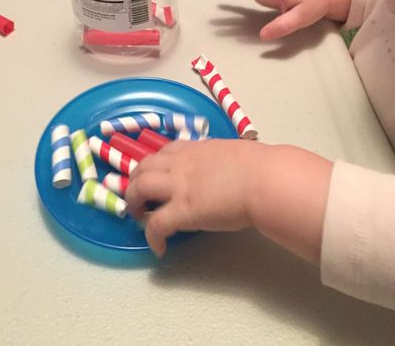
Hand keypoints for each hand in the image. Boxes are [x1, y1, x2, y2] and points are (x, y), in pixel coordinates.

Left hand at [126, 139, 331, 264]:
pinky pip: (156, 224)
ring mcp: (178, 186)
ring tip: (139, 218)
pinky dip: (153, 237)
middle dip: (135, 181)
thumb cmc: (260, 167)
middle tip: (139, 198)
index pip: (165, 151)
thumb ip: (221, 162)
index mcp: (195, 150)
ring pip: (139, 188)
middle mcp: (181, 164)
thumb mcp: (234, 154)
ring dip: (133, 203)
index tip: (155, 175)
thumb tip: (227, 172)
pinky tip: (160, 248)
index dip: (154, 164)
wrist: (263, 180)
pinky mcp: (182, 211)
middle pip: (144, 167)